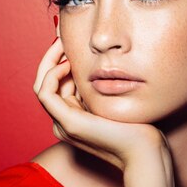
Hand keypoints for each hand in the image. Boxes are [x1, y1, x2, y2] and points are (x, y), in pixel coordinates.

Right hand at [33, 39, 171, 173]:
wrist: (144, 151)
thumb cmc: (137, 125)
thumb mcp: (113, 98)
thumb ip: (99, 85)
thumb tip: (94, 59)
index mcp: (73, 117)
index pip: (56, 84)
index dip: (59, 60)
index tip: (67, 39)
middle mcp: (63, 122)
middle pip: (45, 82)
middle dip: (51, 56)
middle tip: (60, 35)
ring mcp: (63, 124)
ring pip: (42, 86)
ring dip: (50, 61)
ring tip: (63, 44)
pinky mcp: (68, 123)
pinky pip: (45, 93)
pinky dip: (52, 75)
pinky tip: (67, 63)